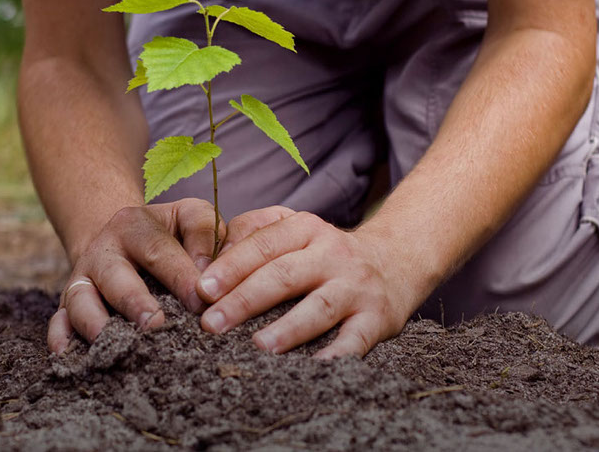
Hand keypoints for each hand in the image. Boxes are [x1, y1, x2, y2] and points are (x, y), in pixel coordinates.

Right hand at [47, 198, 224, 353]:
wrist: (121, 238)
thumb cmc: (168, 233)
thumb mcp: (188, 216)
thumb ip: (205, 234)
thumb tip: (209, 276)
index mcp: (134, 225)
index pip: (158, 250)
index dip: (179, 276)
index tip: (201, 302)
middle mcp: (103, 251)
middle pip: (115, 277)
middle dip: (135, 302)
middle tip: (157, 325)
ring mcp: (82, 279)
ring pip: (80, 300)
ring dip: (96, 324)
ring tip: (119, 346)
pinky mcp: (68, 304)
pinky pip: (58, 321)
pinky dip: (60, 338)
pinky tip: (69, 357)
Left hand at [195, 206, 418, 357]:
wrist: (395, 261)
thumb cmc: (324, 252)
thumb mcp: (294, 229)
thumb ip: (253, 233)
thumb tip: (210, 259)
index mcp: (305, 229)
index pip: (263, 244)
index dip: (231, 267)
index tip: (202, 290)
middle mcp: (332, 254)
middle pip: (284, 275)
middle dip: (245, 300)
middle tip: (212, 324)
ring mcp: (356, 286)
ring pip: (319, 307)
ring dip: (288, 328)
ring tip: (258, 346)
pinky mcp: (378, 318)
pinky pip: (356, 340)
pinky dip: (336, 356)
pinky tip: (312, 370)